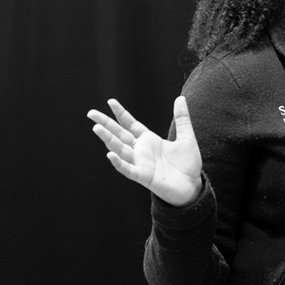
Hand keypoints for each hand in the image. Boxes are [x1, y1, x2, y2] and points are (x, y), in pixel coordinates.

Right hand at [87, 96, 202, 206]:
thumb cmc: (188, 164)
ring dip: (108, 139)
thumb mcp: (187, 137)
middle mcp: (141, 150)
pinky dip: (118, 162)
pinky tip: (110, 154)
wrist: (193, 186)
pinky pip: (127, 169)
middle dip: (106, 124)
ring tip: (96, 127)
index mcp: (149, 140)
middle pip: (119, 134)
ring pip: (119, 149)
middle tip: (91, 113)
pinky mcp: (143, 176)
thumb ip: (182, 118)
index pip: (130, 124)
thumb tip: (181, 97)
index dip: (121, 113)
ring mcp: (140, 163)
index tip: (110, 101)